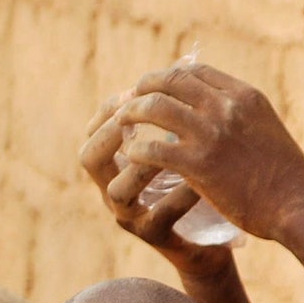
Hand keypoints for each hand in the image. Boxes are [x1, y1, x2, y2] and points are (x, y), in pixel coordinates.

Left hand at [76, 63, 303, 243]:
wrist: (296, 207)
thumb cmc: (287, 177)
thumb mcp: (269, 129)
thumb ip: (243, 116)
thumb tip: (223, 112)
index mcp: (244, 96)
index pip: (196, 71)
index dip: (170, 77)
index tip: (156, 88)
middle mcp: (226, 107)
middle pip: (170, 81)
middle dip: (144, 88)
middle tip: (130, 101)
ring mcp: (210, 134)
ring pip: (155, 107)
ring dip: (132, 113)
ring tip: (121, 123)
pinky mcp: (198, 164)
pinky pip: (152, 148)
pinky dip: (136, 149)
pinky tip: (131, 155)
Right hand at [76, 90, 240, 284]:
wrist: (213, 239)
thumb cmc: (198, 183)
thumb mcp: (185, 145)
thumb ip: (175, 115)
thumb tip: (182, 64)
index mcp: (114, 166)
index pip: (93, 130)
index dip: (108, 109)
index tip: (133, 90)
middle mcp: (113, 192)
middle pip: (89, 158)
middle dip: (113, 133)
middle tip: (143, 115)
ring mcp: (131, 218)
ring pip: (118, 190)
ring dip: (144, 164)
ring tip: (175, 146)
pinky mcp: (156, 238)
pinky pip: (161, 215)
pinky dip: (181, 194)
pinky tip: (200, 181)